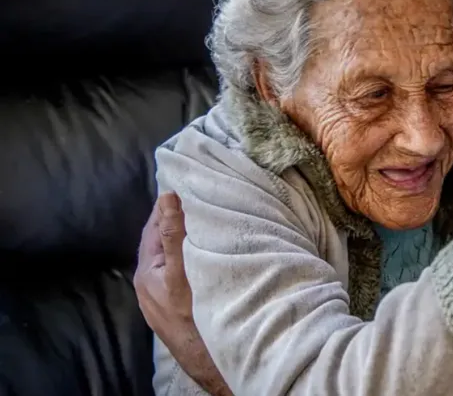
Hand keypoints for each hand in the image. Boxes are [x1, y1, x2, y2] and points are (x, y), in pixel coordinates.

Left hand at [134, 193, 232, 395]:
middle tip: (198, 198)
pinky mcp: (176, 307)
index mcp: (146, 272)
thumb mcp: (182, 273)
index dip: (167, 206)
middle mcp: (149, 284)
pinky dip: (192, 256)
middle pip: (162, 241)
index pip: (153, 227)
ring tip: (205, 221)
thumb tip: (168, 198)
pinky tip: (207, 254)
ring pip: (173, 256)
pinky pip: (181, 271)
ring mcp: (162, 297)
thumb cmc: (196, 318)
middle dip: (176, 220)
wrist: (211, 362)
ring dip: (186, 238)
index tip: (184, 185)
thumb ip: (174, 235)